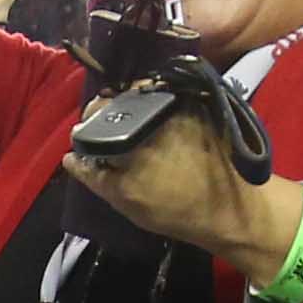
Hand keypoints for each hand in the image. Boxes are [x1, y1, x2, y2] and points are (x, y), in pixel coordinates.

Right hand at [60, 109, 279, 273]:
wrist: (233, 205)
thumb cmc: (177, 210)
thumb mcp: (127, 201)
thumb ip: (95, 177)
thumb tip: (70, 157)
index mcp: (131, 134)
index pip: (96, 115)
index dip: (89, 127)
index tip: (89, 140)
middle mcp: (154, 109)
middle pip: (118, 98)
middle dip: (108, 114)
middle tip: (112, 136)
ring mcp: (178, 101)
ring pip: (141, 93)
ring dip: (132, 107)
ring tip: (136, 130)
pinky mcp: (198, 100)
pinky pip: (165, 92)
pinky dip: (155, 103)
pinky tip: (158, 124)